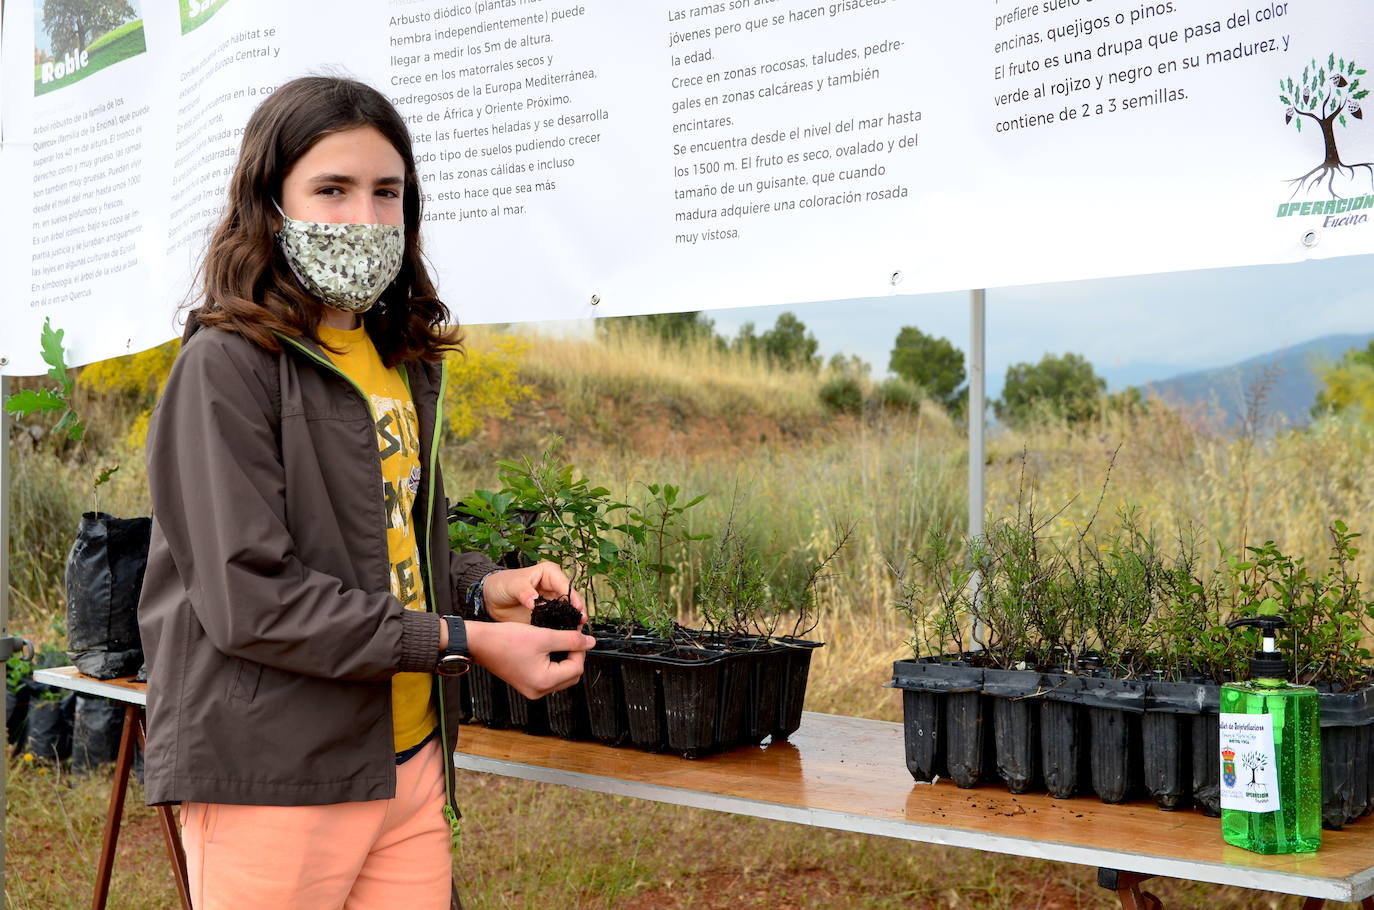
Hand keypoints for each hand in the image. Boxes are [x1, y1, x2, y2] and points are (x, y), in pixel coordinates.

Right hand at [466, 622, 594, 697]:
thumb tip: (590, 642)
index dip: (580, 649)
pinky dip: (554, 664)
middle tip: (570, 637)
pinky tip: (549, 649)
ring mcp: (532, 690)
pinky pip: (549, 677)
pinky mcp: (527, 684)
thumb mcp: (543, 636)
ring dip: (565, 660)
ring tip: (560, 641)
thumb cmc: (506, 639)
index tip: (577, 633)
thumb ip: (570, 639)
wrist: (479, 643)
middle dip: (574, 656)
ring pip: (561, 677)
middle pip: (571, 676)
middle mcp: (539, 691)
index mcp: (544, 682)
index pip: (576, 668)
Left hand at [481, 562, 585, 622]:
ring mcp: (551, 603)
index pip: (565, 585)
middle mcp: (554, 587)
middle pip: (571, 599)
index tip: (576, 608)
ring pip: (567, 612)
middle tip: (580, 623)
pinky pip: (557, 622)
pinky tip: (564, 635)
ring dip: (571, 621)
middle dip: (576, 611)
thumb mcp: (513, 585)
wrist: (491, 599)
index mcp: (549, 574)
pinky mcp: (546, 616)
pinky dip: (560, 628)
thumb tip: (534, 601)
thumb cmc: (502, 584)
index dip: (572, 597)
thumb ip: (524, 592)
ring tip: (576, 631)